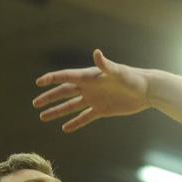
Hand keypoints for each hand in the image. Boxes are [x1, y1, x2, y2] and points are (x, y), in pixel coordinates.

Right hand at [33, 49, 150, 132]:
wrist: (146, 91)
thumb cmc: (133, 78)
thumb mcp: (118, 72)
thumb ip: (106, 65)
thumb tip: (96, 53)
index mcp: (89, 76)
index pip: (66, 77)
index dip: (52, 79)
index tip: (38, 82)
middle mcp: (89, 87)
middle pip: (64, 92)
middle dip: (49, 97)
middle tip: (35, 104)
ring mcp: (94, 99)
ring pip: (71, 106)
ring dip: (57, 111)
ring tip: (43, 117)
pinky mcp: (102, 110)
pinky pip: (85, 118)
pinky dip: (75, 123)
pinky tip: (65, 129)